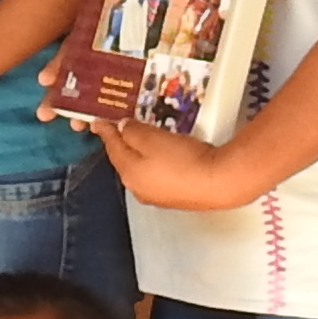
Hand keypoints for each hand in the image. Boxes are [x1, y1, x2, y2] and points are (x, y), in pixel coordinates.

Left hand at [98, 120, 250, 211]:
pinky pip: (158, 175)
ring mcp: (157, 196)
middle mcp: (138, 189)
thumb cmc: (184, 160)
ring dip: (140, 153)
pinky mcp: (175, 197)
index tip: (97, 122)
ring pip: (141, 168)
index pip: (112, 147)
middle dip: (122, 143)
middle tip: (121, 126)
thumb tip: (122, 129)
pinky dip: (156, 163)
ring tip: (145, 137)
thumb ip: (132, 131)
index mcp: (128, 173)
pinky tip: (166, 155)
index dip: (105, 131)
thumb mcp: (151, 138)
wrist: (220, 183)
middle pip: (125, 160)